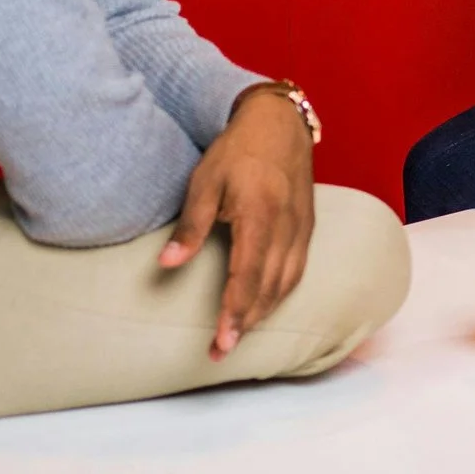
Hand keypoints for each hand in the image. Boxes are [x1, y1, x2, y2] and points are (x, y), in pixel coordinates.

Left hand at [161, 89, 315, 359]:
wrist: (279, 124)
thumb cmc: (237, 151)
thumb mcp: (205, 182)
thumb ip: (190, 226)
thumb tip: (167, 263)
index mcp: (260, 215)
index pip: (247, 276)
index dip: (234, 312)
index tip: (221, 341)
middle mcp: (286, 226)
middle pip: (269, 287)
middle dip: (246, 323)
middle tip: (222, 350)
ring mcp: (301, 228)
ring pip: (287, 283)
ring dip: (264, 313)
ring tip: (239, 333)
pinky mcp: (307, 227)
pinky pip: (297, 270)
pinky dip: (281, 294)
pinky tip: (265, 305)